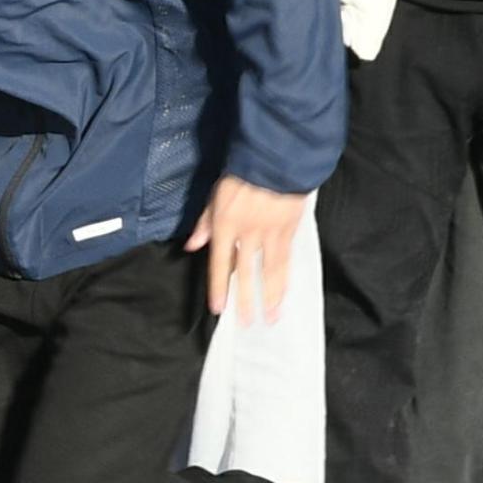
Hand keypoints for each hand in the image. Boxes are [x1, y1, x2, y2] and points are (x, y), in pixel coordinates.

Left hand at [193, 177, 306, 319]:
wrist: (276, 158)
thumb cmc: (243, 174)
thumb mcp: (216, 195)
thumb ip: (205, 223)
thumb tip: (192, 246)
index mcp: (226, 224)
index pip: (220, 263)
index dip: (219, 287)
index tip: (218, 309)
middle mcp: (248, 232)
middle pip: (246, 272)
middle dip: (245, 300)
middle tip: (246, 323)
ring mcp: (271, 232)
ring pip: (270, 270)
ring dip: (270, 296)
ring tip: (271, 317)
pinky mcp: (289, 229)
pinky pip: (286, 260)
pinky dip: (285, 279)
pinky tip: (285, 293)